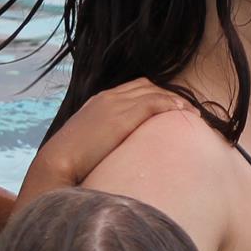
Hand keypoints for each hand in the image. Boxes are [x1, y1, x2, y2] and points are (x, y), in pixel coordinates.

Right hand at [30, 78, 187, 187]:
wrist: (57, 164)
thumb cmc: (69, 165)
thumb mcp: (87, 147)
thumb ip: (103, 144)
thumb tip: (113, 159)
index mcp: (98, 103)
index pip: (133, 89)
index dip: (155, 96)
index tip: (171, 110)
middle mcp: (108, 97)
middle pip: (147, 85)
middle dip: (168, 95)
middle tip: (187, 111)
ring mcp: (115, 103)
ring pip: (155, 91)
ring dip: (177, 101)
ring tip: (194, 115)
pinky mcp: (123, 114)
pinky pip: (156, 102)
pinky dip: (174, 105)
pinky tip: (186, 115)